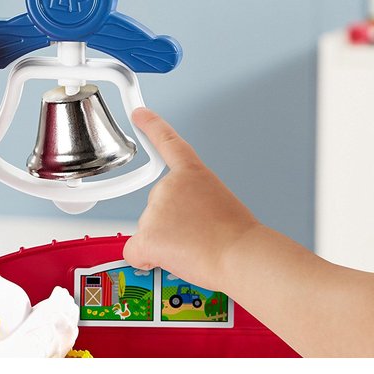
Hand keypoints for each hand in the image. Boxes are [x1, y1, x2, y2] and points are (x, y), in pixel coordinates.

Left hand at [123, 108, 260, 291]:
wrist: (240, 254)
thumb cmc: (238, 237)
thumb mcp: (219, 203)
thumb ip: (192, 204)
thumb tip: (178, 226)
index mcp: (192, 174)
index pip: (168, 142)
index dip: (151, 126)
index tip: (138, 115)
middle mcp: (168, 186)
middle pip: (157, 206)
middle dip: (171, 223)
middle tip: (197, 234)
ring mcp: (155, 209)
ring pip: (149, 230)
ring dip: (166, 242)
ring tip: (194, 247)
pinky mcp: (147, 233)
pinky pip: (134, 250)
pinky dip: (147, 258)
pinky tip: (167, 259)